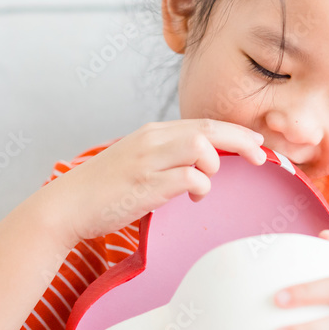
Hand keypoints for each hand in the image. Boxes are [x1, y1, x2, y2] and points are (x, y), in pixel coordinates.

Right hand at [43, 119, 266, 243]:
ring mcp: (148, 160)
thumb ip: (167, 157)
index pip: (203, 123)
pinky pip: (188, 176)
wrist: (66, 206)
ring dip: (215, 163)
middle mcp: (152, 139)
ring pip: (201, 145)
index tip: (256, 142)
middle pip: (209, 129)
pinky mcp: (145, 183)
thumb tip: (201, 165)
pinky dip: (200, 185)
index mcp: (153, 132)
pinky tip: (194, 195)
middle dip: (242, 140)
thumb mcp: (138, 161)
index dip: (235, 132)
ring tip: (206, 180)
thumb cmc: (104, 190)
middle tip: (262, 155)